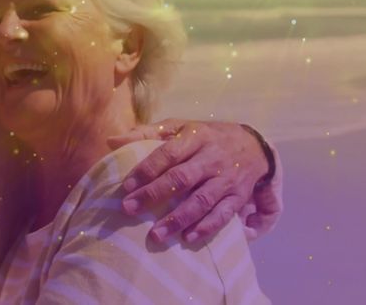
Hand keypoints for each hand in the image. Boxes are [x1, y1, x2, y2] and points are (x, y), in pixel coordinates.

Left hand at [107, 118, 268, 242]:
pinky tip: (188, 238)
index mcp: (195, 138)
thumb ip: (146, 133)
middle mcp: (211, 158)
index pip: (168, 154)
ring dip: (178, 219)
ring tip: (156, 234)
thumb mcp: (179, 126)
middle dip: (154, 195)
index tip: (126, 186)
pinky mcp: (238, 197)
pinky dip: (207, 227)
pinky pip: (223, 214)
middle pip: (181, 179)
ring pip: (201, 200)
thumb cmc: (205, 136)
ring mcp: (226, 179)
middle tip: (129, 209)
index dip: (147, 169)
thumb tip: (112, 141)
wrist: (254, 145)